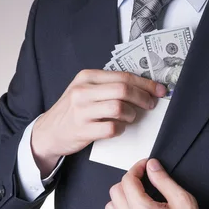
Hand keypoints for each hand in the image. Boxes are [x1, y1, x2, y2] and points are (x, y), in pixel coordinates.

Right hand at [31, 70, 166, 174]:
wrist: (48, 132)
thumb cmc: (72, 111)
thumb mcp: (85, 90)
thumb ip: (108, 86)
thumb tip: (142, 87)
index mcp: (86, 77)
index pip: (123, 76)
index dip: (146, 83)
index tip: (160, 90)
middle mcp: (83, 91)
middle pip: (124, 90)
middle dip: (143, 98)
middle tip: (151, 105)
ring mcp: (82, 110)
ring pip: (119, 108)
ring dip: (132, 115)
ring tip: (130, 118)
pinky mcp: (83, 129)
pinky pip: (112, 128)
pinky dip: (120, 129)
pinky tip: (118, 129)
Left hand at [105, 158, 198, 208]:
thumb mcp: (182, 200)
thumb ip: (163, 180)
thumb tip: (152, 167)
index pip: (128, 181)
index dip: (136, 168)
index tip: (145, 166)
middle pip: (116, 192)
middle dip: (128, 181)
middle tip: (142, 179)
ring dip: (121, 198)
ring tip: (136, 195)